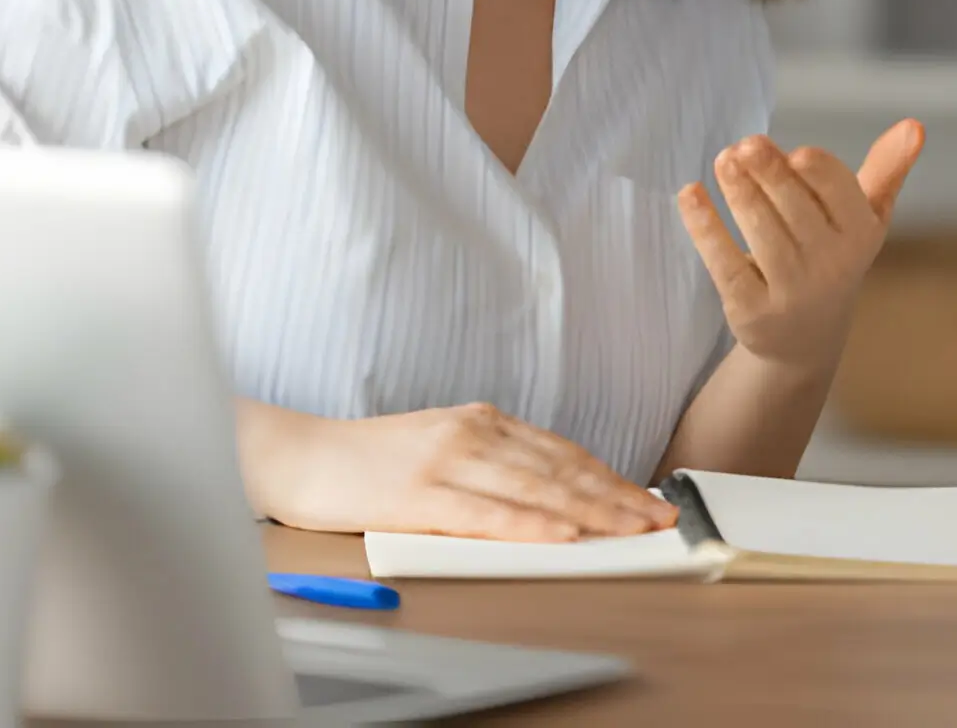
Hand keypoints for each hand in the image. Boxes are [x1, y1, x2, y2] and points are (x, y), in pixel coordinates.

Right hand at [243, 400, 678, 541]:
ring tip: (631, 530)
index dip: (610, 477)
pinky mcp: (418, 494)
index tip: (648, 499)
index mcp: (482, 420)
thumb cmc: (368, 461)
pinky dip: (531, 525)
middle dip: (616, 496)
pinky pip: (486, 513)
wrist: (296, 456)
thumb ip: (492, 465)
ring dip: (591, 512)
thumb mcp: (440, 447)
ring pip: (535, 489)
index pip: (562, 452)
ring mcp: (446, 461)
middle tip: (660, 519)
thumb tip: (553, 497)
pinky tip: (563, 536)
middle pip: (560, 469)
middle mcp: (472, 433)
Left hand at [675, 120, 925, 370]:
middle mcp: (831, 266)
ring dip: (738, 190)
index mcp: (861, 234)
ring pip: (761, 231)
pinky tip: (690, 193)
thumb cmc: (835, 255)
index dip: (817, 170)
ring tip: (723, 159)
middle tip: (745, 144)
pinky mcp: (751, 310)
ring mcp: (790, 291)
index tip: (795, 152)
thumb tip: (914, 124)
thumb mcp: (866, 215)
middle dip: (769, 172)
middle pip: (795, 207)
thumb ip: (886, 168)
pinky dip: (705, 225)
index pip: (840, 192)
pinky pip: (724, 261)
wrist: (806, 339)